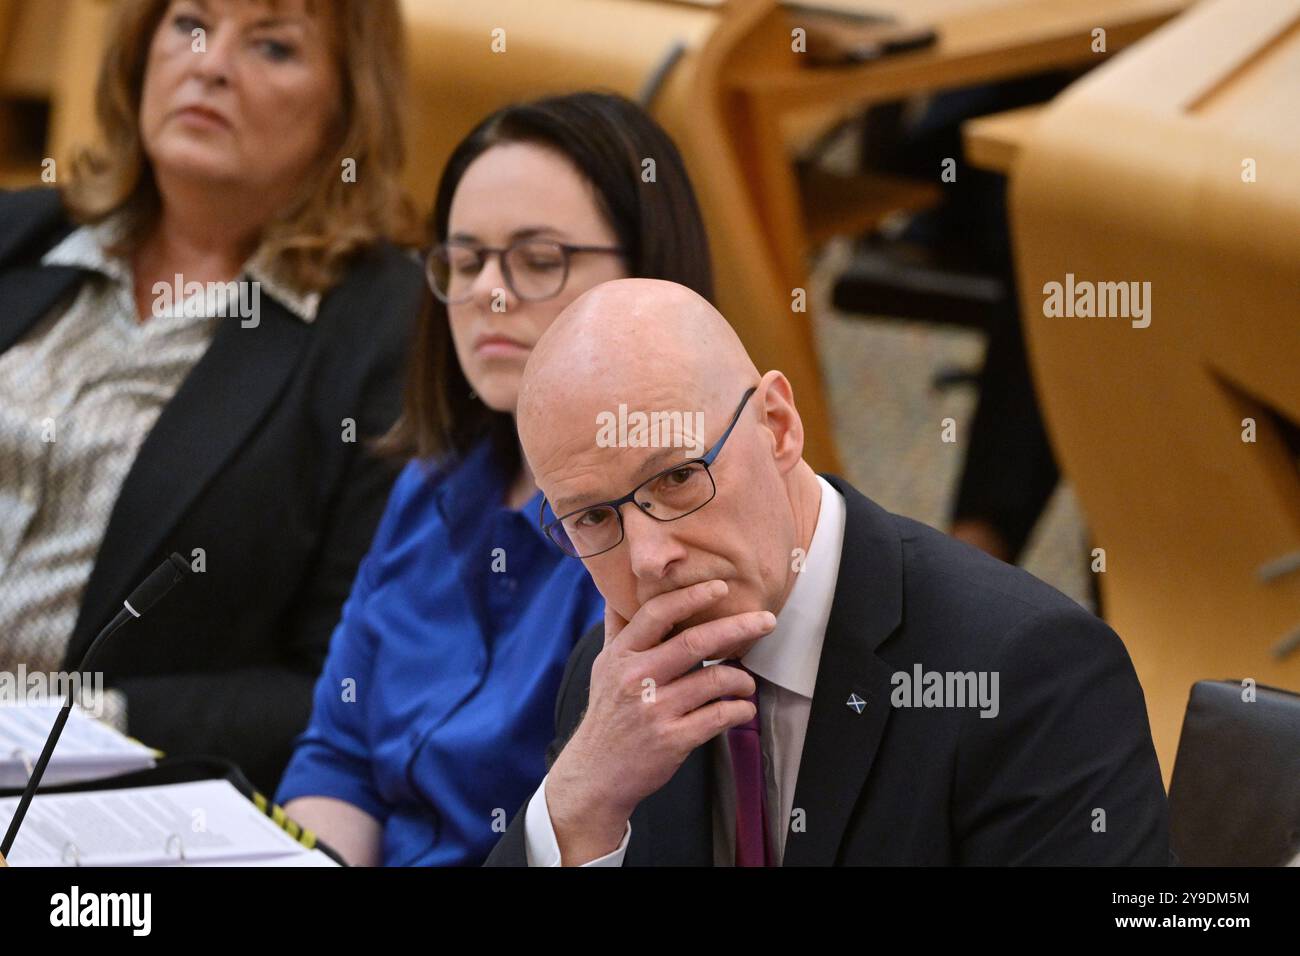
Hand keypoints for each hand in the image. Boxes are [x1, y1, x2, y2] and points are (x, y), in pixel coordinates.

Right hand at [545, 579, 775, 863]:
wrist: (596, 773)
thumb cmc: (608, 714)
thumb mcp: (604, 667)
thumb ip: (618, 629)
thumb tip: (620, 590)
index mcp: (621, 656)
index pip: (657, 614)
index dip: (691, 597)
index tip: (720, 587)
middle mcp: (636, 679)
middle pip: (695, 643)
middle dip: (737, 628)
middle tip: (767, 621)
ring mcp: (655, 711)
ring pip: (714, 680)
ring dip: (741, 679)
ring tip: (747, 683)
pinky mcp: (673, 740)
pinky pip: (718, 716)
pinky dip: (739, 710)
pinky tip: (743, 709)